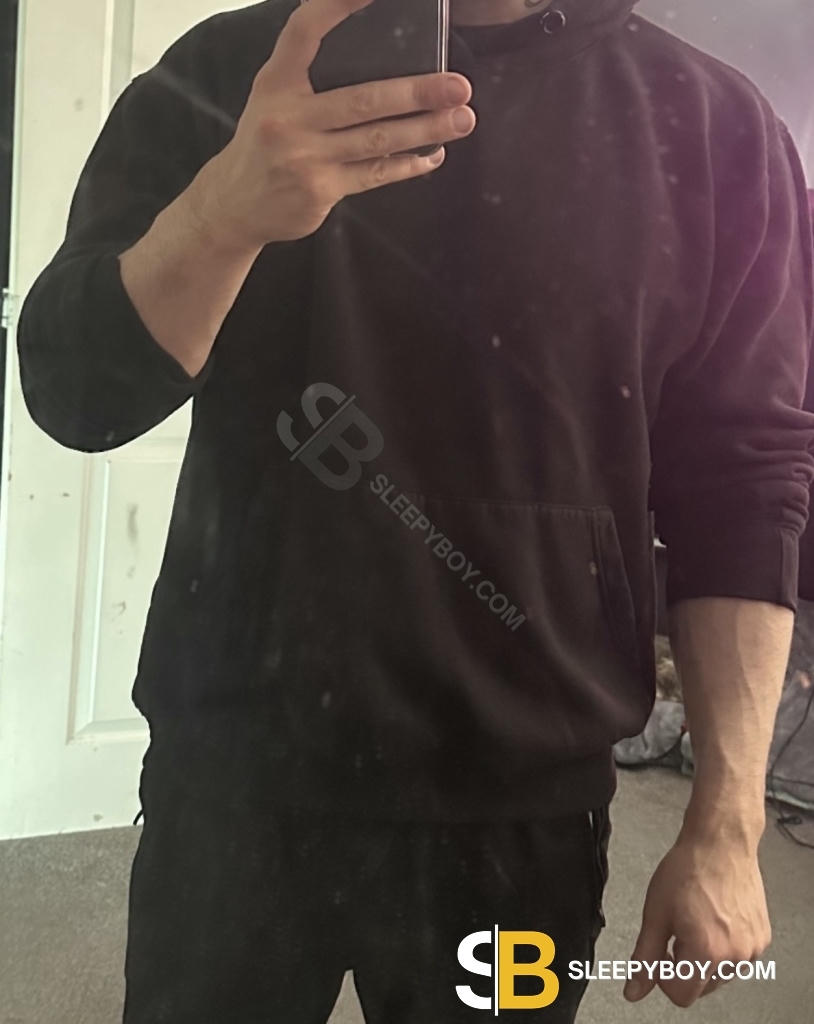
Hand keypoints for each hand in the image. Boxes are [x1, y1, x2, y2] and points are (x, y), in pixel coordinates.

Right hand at [187, 0, 475, 248]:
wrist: (235, 205)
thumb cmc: (266, 142)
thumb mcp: (273, 98)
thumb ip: (309, 74)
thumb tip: (377, 54)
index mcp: (276, 82)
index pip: (305, 31)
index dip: (338, 6)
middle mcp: (289, 116)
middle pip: (363, 98)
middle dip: (417, 91)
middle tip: (459, 85)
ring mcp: (305, 157)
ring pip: (377, 140)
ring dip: (425, 130)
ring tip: (462, 120)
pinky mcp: (321, 190)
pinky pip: (374, 174)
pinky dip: (408, 164)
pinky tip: (433, 154)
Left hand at [623, 829, 771, 1006]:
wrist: (720, 842)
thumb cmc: (688, 869)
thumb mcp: (655, 913)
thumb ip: (645, 957)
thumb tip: (634, 990)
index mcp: (706, 952)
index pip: (681, 995)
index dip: (663, 977)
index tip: (660, 954)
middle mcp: (735, 956)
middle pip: (700, 986)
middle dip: (684, 966)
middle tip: (677, 930)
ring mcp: (752, 948)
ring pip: (719, 974)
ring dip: (704, 957)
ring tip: (696, 920)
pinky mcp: (762, 938)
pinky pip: (737, 958)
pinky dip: (724, 947)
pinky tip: (714, 918)